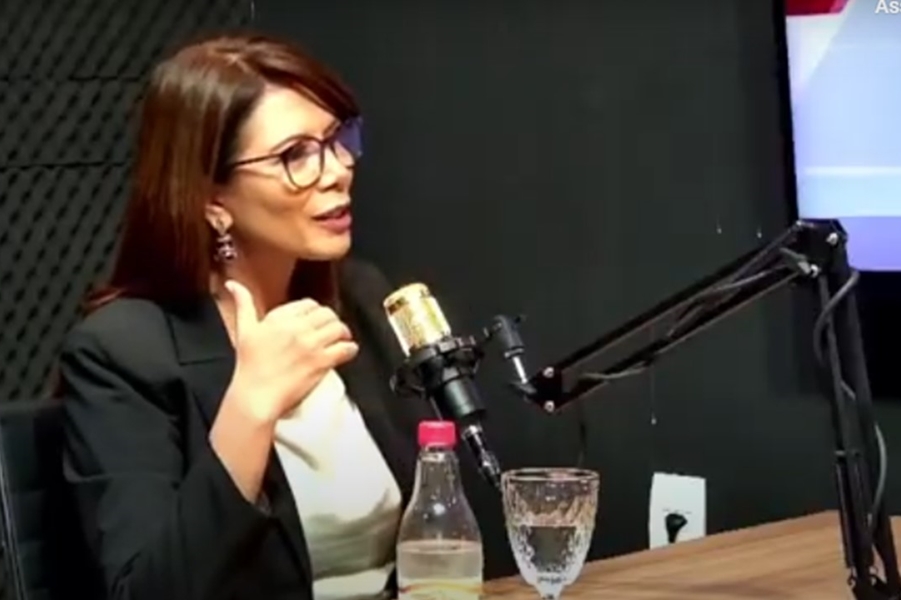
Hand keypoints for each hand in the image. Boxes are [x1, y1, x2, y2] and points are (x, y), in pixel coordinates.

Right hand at [222, 280, 358, 423]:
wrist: (255, 396)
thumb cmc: (249, 366)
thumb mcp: (244, 329)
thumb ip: (243, 303)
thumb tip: (233, 284)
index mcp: (279, 317)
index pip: (309, 304)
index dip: (316, 311)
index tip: (316, 320)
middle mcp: (296, 327)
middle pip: (327, 314)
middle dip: (332, 321)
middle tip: (332, 330)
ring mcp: (310, 344)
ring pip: (339, 328)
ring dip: (343, 334)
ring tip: (342, 340)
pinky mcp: (321, 362)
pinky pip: (346, 348)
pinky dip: (350, 349)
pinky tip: (347, 352)